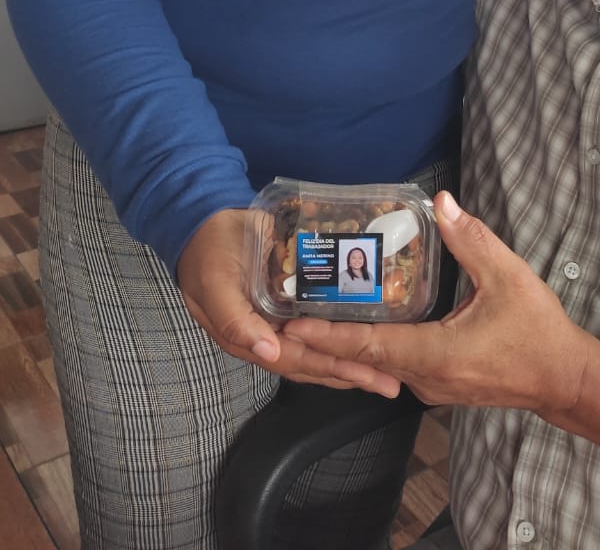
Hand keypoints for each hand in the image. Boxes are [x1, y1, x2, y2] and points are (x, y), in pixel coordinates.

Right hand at [176, 208, 398, 392]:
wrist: (206, 219)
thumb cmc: (209, 252)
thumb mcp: (215, 285)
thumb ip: (236, 320)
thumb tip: (268, 352)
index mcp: (249, 337)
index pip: (295, 359)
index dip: (329, 367)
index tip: (364, 375)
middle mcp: (268, 333)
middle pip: (313, 359)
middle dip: (350, 372)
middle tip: (390, 384)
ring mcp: (281, 315)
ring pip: (320, 343)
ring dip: (351, 357)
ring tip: (386, 369)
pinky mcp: (291, 296)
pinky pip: (320, 318)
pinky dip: (342, 329)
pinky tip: (369, 332)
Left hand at [283, 191, 591, 411]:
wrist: (564, 378)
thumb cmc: (538, 330)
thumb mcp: (508, 277)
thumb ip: (472, 240)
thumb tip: (443, 203)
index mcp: (434, 355)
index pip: (369, 347)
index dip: (328, 335)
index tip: (291, 327)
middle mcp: (424, 378)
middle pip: (364, 360)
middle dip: (325, 341)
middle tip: (285, 319)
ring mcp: (431, 386)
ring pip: (378, 367)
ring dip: (347, 346)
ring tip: (312, 319)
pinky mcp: (440, 384)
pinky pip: (396, 368)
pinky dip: (372, 350)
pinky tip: (359, 327)